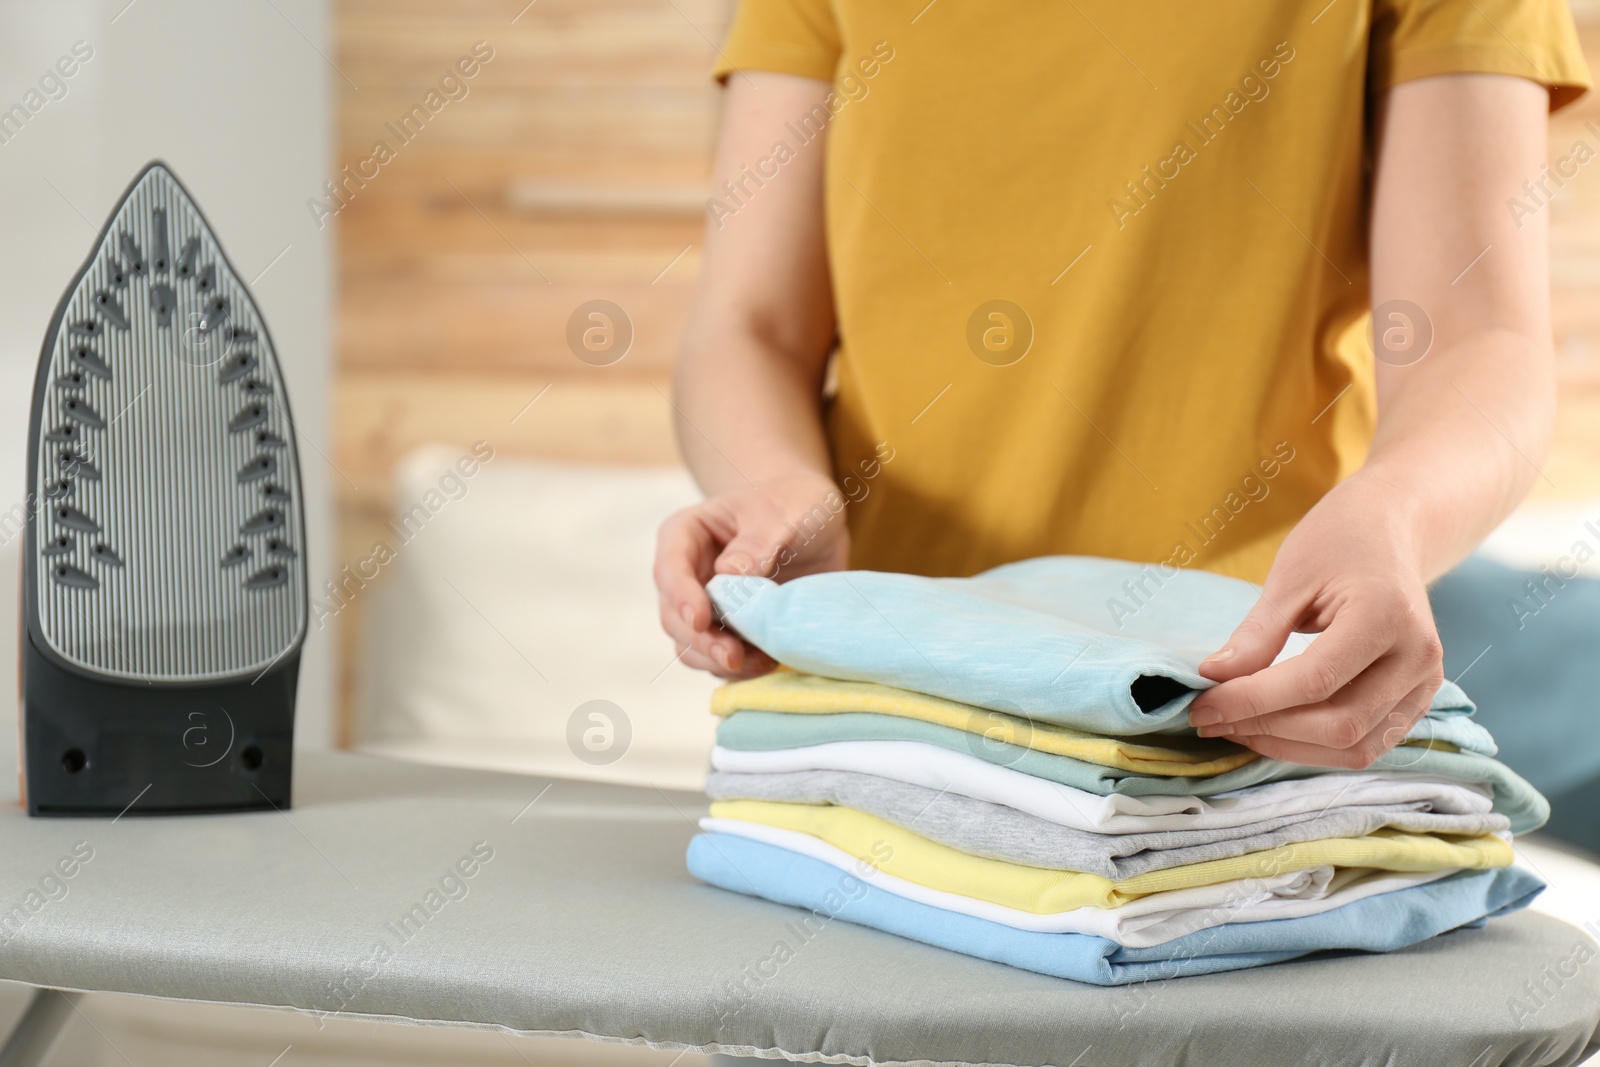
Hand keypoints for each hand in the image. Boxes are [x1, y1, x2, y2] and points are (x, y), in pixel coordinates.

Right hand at [654, 473, 850, 677]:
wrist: (814, 527)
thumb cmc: (794, 507)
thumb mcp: (786, 513)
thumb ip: (759, 541)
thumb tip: (729, 575)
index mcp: (685, 534)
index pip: (670, 568)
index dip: (681, 597)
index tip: (700, 619)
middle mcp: (686, 574)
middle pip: (674, 617)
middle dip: (701, 641)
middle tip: (735, 656)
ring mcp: (703, 606)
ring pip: (691, 646)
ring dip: (719, 661)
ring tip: (761, 662)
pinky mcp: (726, 631)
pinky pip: (718, 659)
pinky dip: (739, 669)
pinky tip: (768, 662)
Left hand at [1187, 475, 1444, 767]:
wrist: (1390, 533)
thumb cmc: (1337, 544)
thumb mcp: (1289, 578)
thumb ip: (1257, 634)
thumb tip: (1214, 678)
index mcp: (1385, 616)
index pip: (1315, 681)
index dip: (1252, 701)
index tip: (1202, 706)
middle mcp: (1417, 658)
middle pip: (1339, 724)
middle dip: (1266, 728)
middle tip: (1211, 718)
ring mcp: (1424, 684)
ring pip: (1354, 747)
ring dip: (1288, 746)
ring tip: (1236, 726)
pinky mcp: (1418, 701)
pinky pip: (1367, 745)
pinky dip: (1315, 747)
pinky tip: (1272, 729)